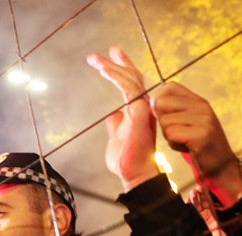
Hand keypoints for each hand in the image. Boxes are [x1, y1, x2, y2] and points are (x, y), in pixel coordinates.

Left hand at [87, 47, 158, 191]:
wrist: (134, 174)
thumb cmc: (126, 159)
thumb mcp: (116, 137)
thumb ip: (116, 124)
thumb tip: (112, 114)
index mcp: (137, 110)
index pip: (132, 83)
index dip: (123, 67)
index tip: (112, 54)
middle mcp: (143, 106)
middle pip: (132, 77)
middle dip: (116, 63)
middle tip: (98, 54)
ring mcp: (144, 109)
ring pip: (131, 80)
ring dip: (114, 68)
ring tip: (97, 61)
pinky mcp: (140, 113)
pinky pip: (130, 89)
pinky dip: (118, 78)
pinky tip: (106, 71)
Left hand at [151, 82, 241, 207]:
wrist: (222, 165)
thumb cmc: (200, 144)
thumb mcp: (191, 121)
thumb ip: (175, 110)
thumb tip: (152, 101)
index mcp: (199, 101)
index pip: (170, 86)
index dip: (158, 98)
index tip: (159, 113)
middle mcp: (202, 107)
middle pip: (162, 103)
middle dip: (161, 120)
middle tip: (175, 131)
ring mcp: (203, 120)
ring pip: (165, 121)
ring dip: (169, 135)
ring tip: (184, 141)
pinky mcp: (201, 135)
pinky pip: (171, 134)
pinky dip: (173, 144)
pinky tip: (186, 147)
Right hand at [187, 186, 228, 235]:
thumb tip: (216, 234)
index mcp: (212, 219)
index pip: (209, 205)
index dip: (205, 197)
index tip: (202, 190)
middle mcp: (204, 218)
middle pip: (201, 204)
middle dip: (199, 196)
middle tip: (197, 189)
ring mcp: (198, 220)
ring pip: (194, 208)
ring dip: (192, 200)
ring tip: (191, 193)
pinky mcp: (192, 223)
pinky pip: (189, 214)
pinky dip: (187, 208)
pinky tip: (185, 202)